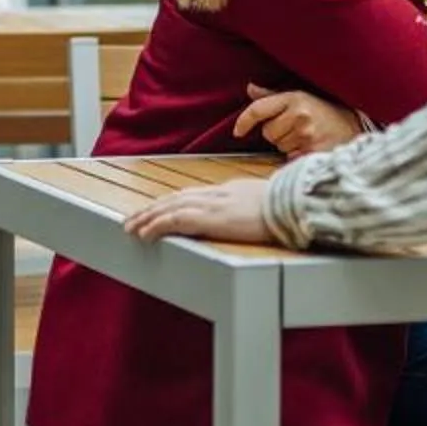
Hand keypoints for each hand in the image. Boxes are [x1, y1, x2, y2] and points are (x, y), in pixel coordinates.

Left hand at [123, 178, 280, 246]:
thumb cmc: (289, 207)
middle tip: (132, 220)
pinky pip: (175, 220)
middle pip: (174, 199)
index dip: (170, 202)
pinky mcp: (212, 218)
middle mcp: (216, 194)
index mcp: (228, 191)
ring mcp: (213, 205)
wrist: (296, 204)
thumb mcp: (267, 205)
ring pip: (169, 208)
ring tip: (130, 228)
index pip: (191, 195)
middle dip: (151, 209)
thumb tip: (254, 216)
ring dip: (147, 218)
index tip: (156, 210)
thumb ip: (253, 209)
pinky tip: (144, 234)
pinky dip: (156, 225)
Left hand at [232, 84, 362, 158]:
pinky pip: (290, 158)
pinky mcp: (313, 151)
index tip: (238, 131)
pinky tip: (309, 147)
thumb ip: (272, 96)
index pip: (258, 109)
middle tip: (295, 128)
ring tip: (305, 136)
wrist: (355, 125)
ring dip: (287, 144)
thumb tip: (250, 88)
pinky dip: (296, 155)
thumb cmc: (324, 111)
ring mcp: (307, 134)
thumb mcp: (300, 97)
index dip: (243, 121)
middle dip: (277, 133)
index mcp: (293, 98)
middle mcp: (299, 115)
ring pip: (279, 146)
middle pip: (268, 133)